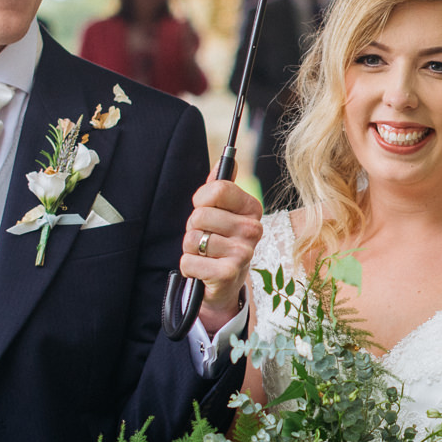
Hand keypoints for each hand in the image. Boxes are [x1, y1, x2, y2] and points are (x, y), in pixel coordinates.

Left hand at [180, 176, 264, 332]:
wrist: (224, 283)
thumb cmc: (219, 240)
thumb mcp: (221, 212)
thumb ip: (220, 186)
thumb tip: (227, 158)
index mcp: (252, 209)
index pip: (217, 189)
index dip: (201, 200)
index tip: (204, 209)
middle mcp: (252, 230)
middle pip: (200, 216)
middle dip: (193, 228)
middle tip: (206, 238)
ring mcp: (243, 253)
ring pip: (192, 239)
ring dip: (190, 249)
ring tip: (204, 255)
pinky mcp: (228, 274)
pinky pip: (189, 261)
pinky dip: (188, 267)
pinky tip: (202, 270)